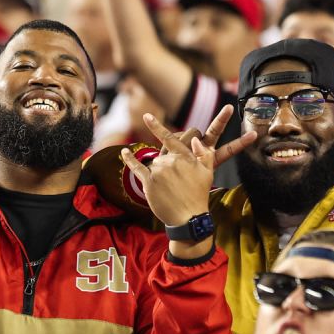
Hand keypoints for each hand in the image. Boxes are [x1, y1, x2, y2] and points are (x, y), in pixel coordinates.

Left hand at [119, 107, 254, 226]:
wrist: (189, 218)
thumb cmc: (199, 195)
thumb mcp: (208, 172)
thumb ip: (204, 153)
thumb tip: (195, 139)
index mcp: (184, 157)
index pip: (169, 138)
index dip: (156, 127)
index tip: (146, 116)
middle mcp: (170, 161)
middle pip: (162, 156)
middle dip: (167, 167)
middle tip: (177, 184)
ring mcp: (158, 172)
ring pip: (153, 164)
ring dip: (158, 173)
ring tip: (169, 189)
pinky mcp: (149, 183)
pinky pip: (137, 167)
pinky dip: (129, 159)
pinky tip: (124, 152)